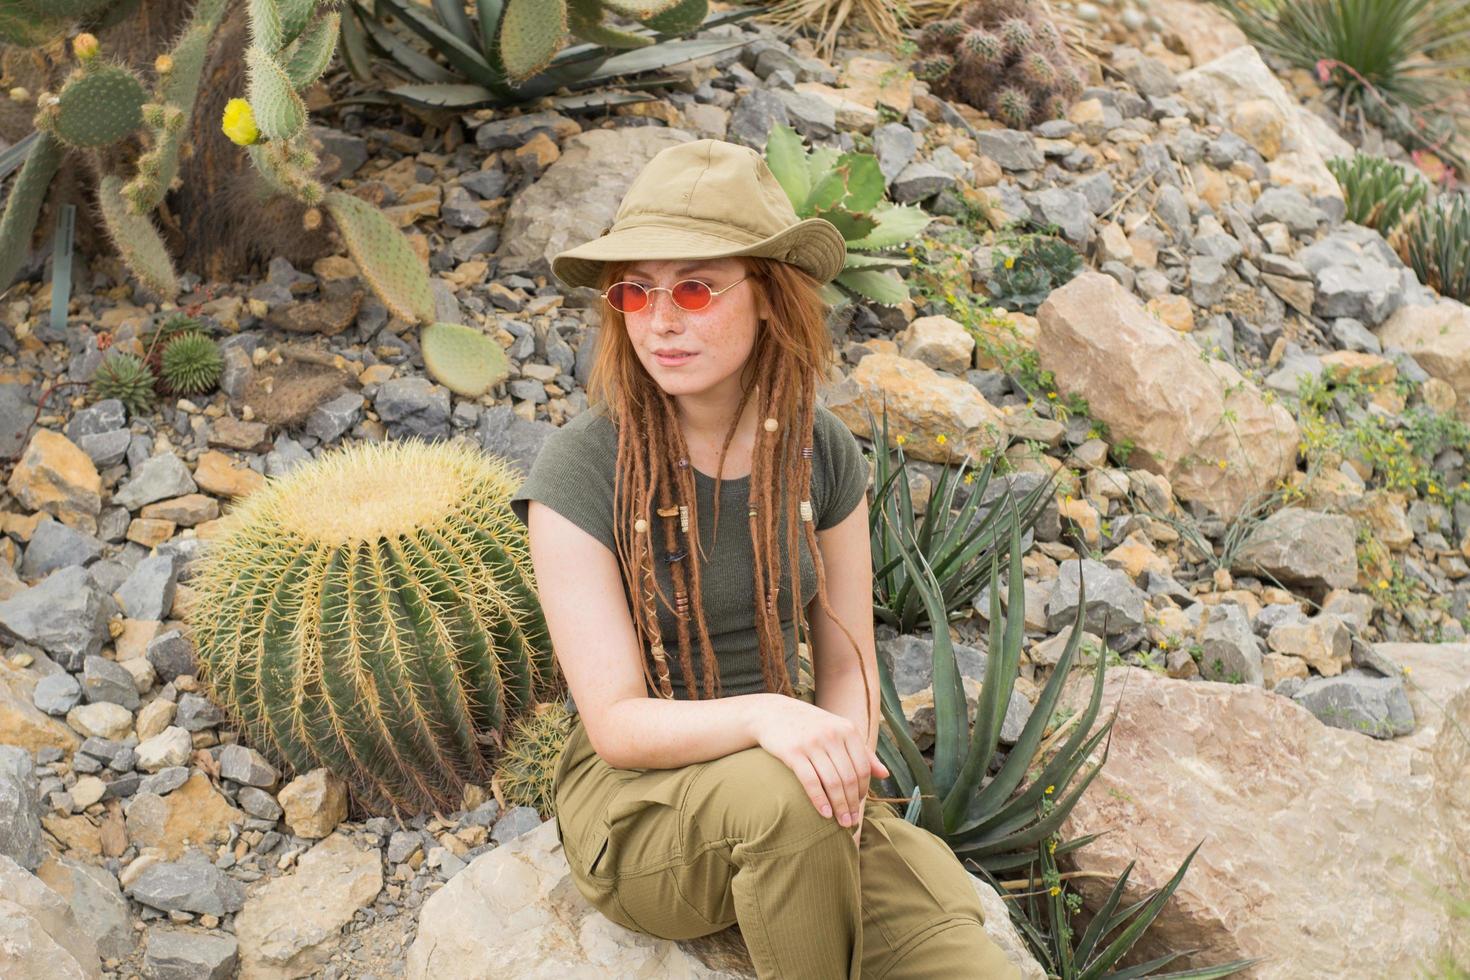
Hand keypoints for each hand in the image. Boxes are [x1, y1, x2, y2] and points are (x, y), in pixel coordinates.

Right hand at [749, 695, 888, 838]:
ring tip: (841, 822)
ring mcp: (812, 743)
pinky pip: (810, 781)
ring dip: (839, 807)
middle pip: (849, 778)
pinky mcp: (793, 752)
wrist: (772, 713)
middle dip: (852, 804)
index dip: (863, 790)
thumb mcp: (839, 731)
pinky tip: (824, 813)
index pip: (863, 768)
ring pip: (832, 782)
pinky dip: (819, 800)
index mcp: (847, 729)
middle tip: (851, 821)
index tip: (858, 805)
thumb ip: (862, 752)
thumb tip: (885, 774)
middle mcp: (832, 735)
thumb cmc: (810, 726)